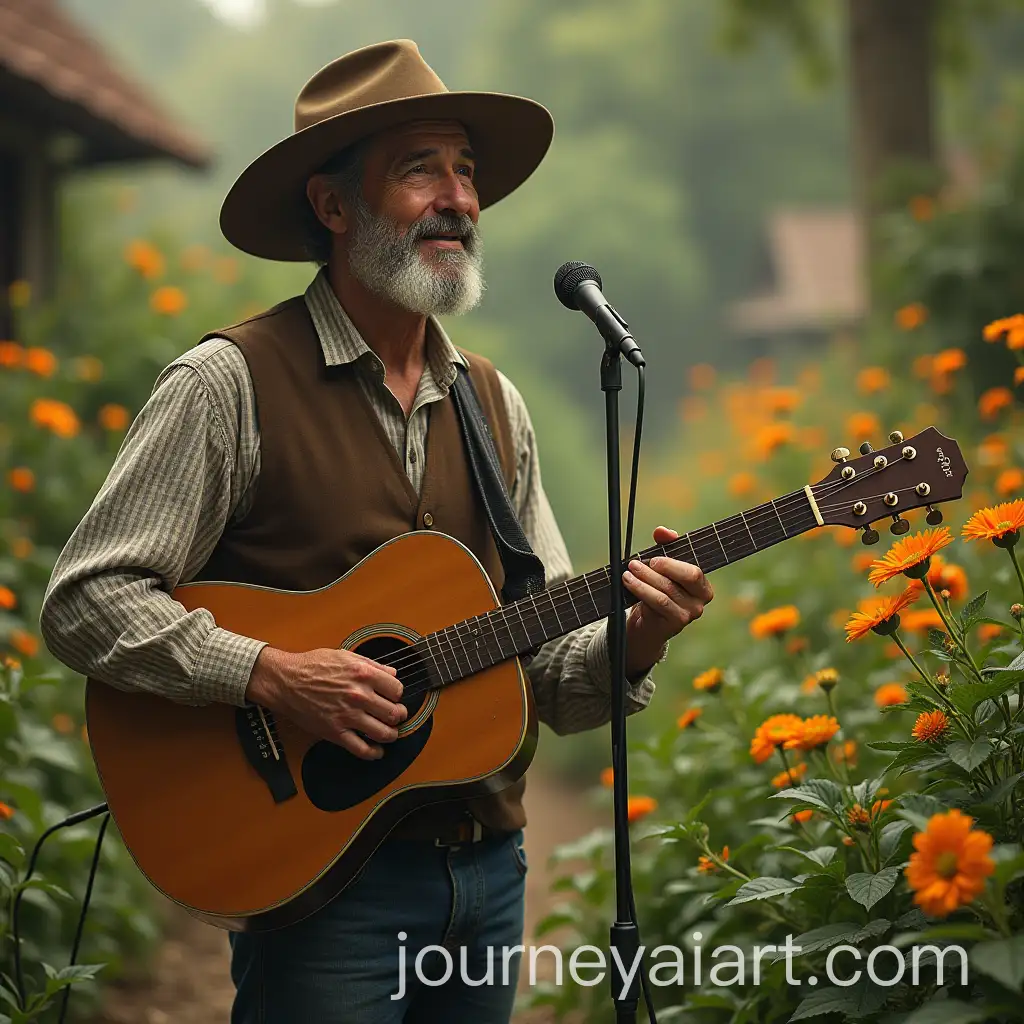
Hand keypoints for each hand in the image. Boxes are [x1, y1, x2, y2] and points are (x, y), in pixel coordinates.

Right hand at [246, 646, 406, 759]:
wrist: (286, 681)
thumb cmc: (313, 665)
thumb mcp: (345, 655)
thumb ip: (372, 665)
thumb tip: (392, 673)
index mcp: (363, 674)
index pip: (397, 689)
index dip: (397, 694)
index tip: (393, 697)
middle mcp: (359, 695)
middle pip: (394, 713)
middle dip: (400, 715)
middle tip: (397, 716)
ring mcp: (348, 716)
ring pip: (383, 733)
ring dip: (392, 735)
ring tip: (390, 733)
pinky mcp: (335, 732)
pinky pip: (361, 749)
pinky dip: (374, 753)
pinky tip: (377, 751)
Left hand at [622, 526, 713, 676]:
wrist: (647, 625)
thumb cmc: (657, 592)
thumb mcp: (662, 568)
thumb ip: (666, 546)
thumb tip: (663, 531)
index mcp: (702, 586)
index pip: (694, 572)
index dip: (673, 563)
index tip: (654, 558)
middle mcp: (700, 601)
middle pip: (684, 579)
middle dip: (658, 569)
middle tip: (635, 564)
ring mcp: (688, 615)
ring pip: (666, 592)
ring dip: (644, 580)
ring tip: (627, 573)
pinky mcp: (674, 624)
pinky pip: (657, 603)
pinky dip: (641, 591)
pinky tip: (630, 584)